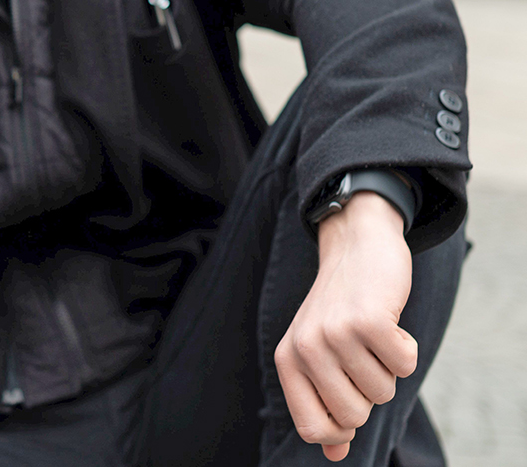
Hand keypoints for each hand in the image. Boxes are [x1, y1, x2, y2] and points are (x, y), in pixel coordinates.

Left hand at [275, 192, 414, 460]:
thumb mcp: (322, 354)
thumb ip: (326, 403)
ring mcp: (334, 333)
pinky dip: (407, 349)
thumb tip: (335, 453)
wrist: (355, 247)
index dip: (341, 428)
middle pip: (353, 416)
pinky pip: (405, 366)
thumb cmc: (341, 309)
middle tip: (363, 356)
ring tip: (372, 335)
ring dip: (389, 367)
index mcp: (288, 361)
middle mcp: (305, 349)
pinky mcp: (368, 320)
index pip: (311, 429)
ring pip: (384, 392)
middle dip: (371, 394)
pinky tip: (390, 323)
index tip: (352, 401)